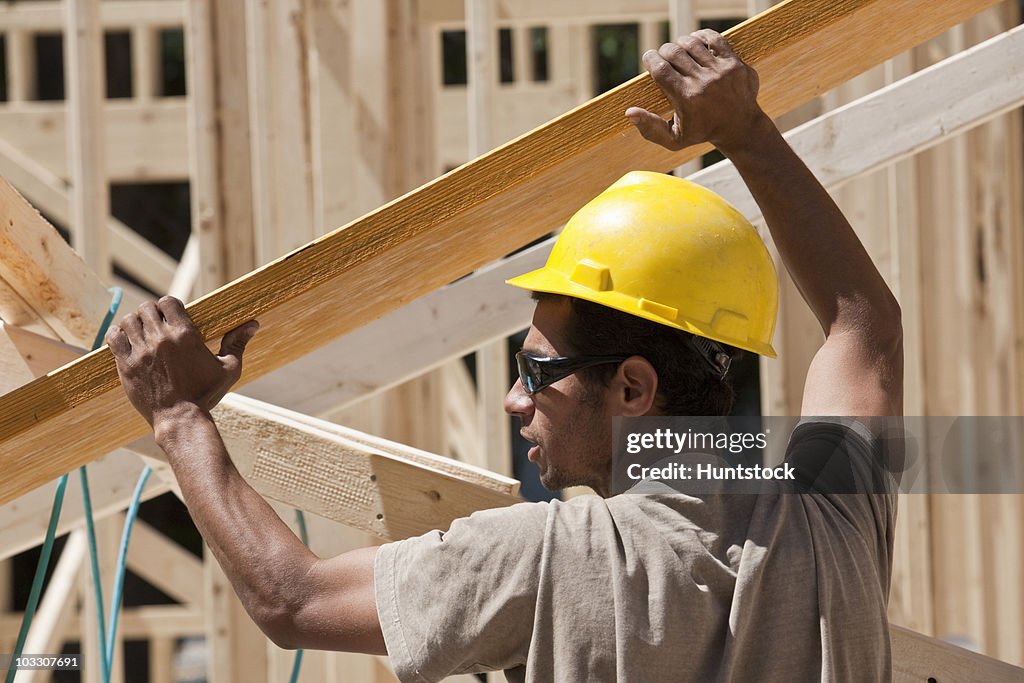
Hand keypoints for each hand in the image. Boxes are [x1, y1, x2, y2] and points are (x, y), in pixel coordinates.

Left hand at [106, 296, 258, 427]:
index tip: (172, 315)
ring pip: (128, 320)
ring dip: (135, 322)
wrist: (181, 420)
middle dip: (152, 313)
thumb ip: (237, 343)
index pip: (168, 302)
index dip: (169, 305)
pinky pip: (114, 338)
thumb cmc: (207, 394)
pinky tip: (127, 341)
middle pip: (146, 308)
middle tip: (156, 324)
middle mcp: (160, 339)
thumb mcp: (229, 369)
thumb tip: (253, 324)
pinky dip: (118, 335)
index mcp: (184, 335)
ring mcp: (140, 352)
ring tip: (141, 332)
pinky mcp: (125, 365)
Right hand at [626, 29, 766, 151]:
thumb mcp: (674, 139)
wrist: (740, 128)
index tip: (648, 59)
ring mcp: (721, 71)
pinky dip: (701, 36)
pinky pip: (715, 39)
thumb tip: (629, 112)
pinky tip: (695, 42)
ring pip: (692, 43)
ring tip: (678, 51)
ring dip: (680, 43)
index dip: (650, 59)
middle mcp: (704, 83)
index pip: (661, 69)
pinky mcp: (734, 63)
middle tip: (663, 58)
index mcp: (687, 98)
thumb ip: (650, 128)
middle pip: (674, 52)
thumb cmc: (702, 132)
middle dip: (664, 51)